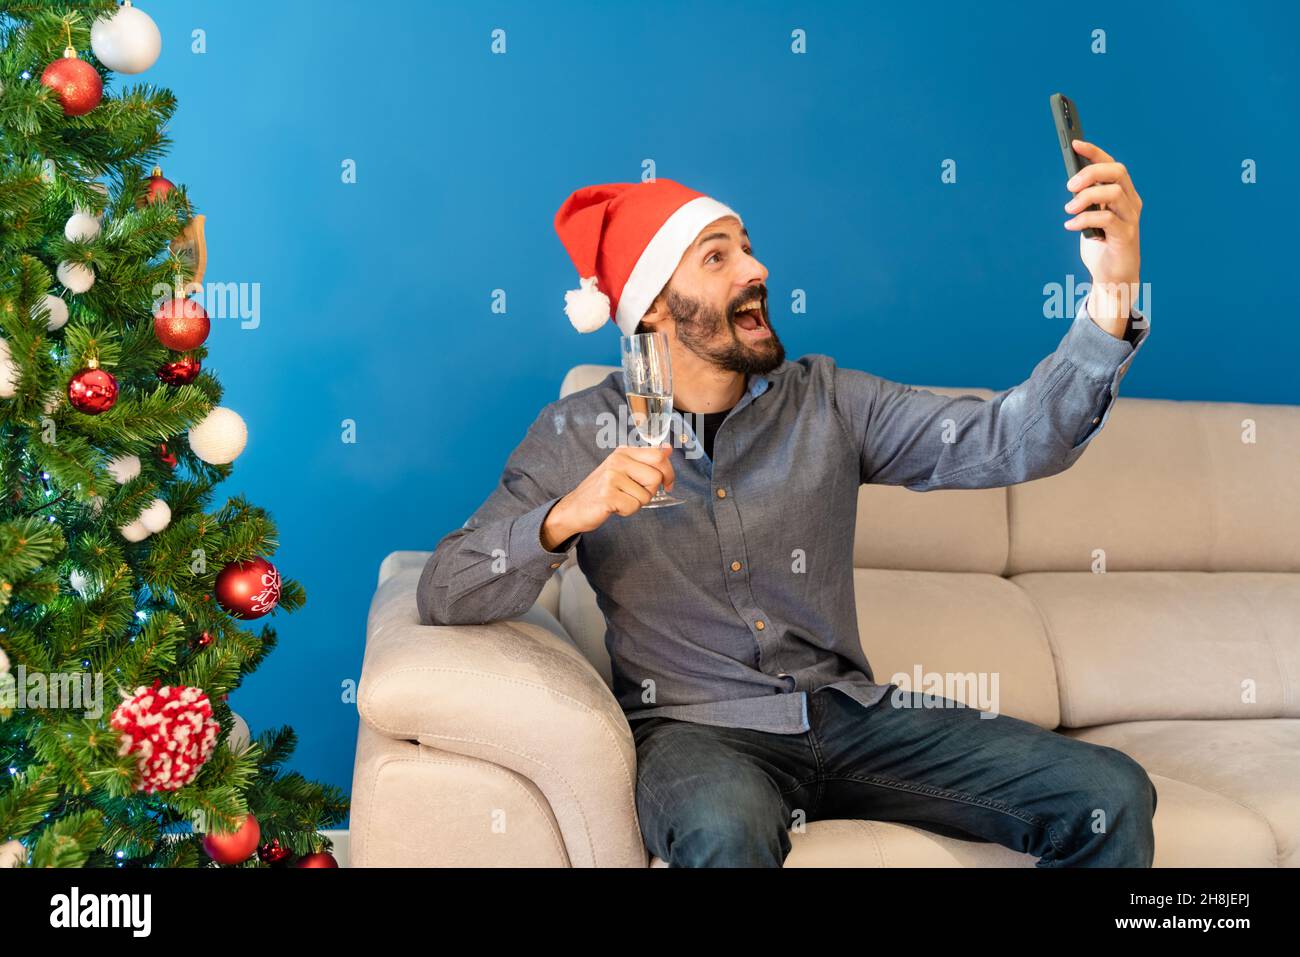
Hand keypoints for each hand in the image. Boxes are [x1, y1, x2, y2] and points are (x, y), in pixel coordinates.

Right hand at [542, 443, 674, 545]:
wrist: (575, 507)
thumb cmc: (603, 490)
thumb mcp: (624, 469)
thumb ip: (646, 460)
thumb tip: (668, 449)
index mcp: (623, 451)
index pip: (658, 456)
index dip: (669, 473)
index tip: (667, 484)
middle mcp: (617, 460)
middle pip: (656, 477)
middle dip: (651, 491)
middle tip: (636, 495)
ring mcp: (611, 477)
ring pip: (646, 495)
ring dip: (637, 503)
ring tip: (621, 499)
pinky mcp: (607, 495)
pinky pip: (633, 506)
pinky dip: (627, 511)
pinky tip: (614, 507)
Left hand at [1063, 140, 1141, 329]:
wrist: (1112, 277)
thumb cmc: (1100, 246)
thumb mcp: (1090, 218)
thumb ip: (1086, 201)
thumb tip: (1071, 182)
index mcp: (1123, 194)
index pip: (1112, 165)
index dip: (1095, 153)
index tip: (1075, 144)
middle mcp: (1131, 203)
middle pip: (1117, 172)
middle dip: (1090, 173)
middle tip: (1069, 186)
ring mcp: (1131, 218)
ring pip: (1113, 193)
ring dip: (1086, 197)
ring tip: (1069, 209)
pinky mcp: (1126, 236)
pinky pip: (1107, 219)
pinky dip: (1084, 219)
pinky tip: (1071, 225)